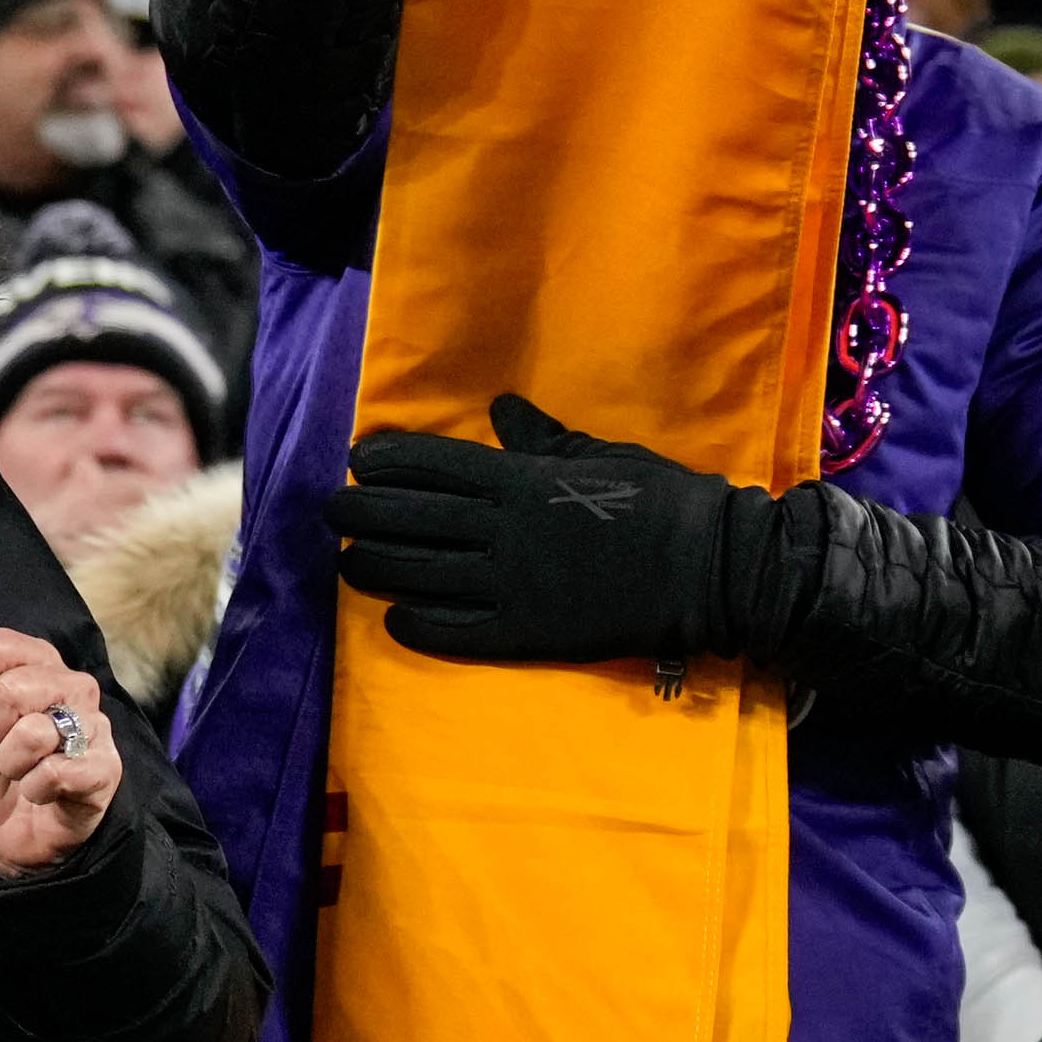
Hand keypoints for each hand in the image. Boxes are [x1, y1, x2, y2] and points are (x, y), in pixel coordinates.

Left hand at [0, 572, 122, 875]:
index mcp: (40, 664)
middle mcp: (76, 687)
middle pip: (14, 689)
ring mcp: (96, 728)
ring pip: (36, 731)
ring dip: (11, 765)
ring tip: (20, 774)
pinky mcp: (106, 771)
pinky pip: (59, 770)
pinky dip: (36, 789)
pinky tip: (41, 795)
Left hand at [326, 395, 775, 668]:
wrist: (710, 568)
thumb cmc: (661, 501)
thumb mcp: (599, 457)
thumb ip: (542, 439)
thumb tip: (501, 408)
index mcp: (521, 480)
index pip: (434, 465)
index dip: (387, 462)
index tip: (357, 461)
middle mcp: (503, 530)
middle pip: (410, 519)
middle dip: (361, 512)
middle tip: (330, 510)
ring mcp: (510, 584)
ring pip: (418, 575)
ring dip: (374, 567)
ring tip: (348, 561)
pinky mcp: (524, 634)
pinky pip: (453, 632)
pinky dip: (415, 626)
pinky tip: (393, 619)